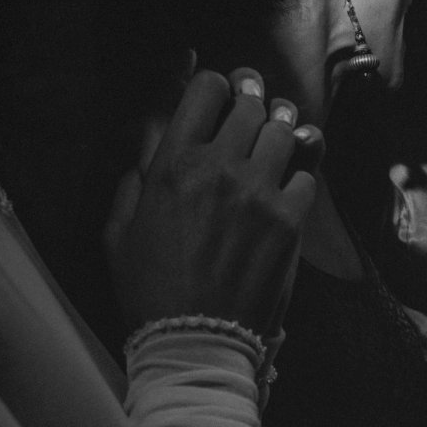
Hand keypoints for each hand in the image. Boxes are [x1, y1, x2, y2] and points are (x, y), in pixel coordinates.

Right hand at [104, 67, 324, 334]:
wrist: (198, 340)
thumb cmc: (151, 292)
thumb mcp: (118, 233)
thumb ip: (130, 184)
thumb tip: (146, 155)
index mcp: (173, 163)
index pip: (206, 89)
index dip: (216, 85)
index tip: (221, 96)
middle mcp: (220, 168)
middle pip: (251, 104)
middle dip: (253, 101)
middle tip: (255, 110)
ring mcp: (260, 194)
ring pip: (285, 132)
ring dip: (281, 132)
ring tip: (276, 142)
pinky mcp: (289, 223)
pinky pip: (308, 176)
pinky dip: (302, 175)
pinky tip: (290, 187)